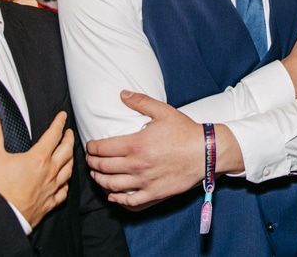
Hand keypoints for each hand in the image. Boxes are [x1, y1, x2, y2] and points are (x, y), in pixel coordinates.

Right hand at [0, 110, 73, 227]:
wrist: (1, 217)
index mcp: (39, 158)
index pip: (54, 135)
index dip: (59, 123)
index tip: (62, 116)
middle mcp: (50, 172)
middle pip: (66, 151)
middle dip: (69, 139)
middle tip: (69, 133)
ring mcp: (52, 188)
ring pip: (69, 170)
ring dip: (71, 159)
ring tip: (70, 153)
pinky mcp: (50, 203)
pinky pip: (64, 192)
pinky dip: (66, 183)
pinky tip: (64, 182)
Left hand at [86, 91, 242, 210]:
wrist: (207, 153)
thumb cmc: (186, 131)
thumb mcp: (163, 111)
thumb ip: (141, 102)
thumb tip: (123, 94)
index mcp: (136, 145)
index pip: (102, 149)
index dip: (91, 147)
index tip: (90, 146)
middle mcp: (137, 165)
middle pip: (103, 167)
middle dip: (92, 163)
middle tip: (90, 160)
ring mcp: (144, 182)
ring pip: (111, 186)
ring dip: (99, 180)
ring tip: (97, 175)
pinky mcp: (154, 194)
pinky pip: (129, 202)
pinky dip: (117, 199)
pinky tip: (113, 195)